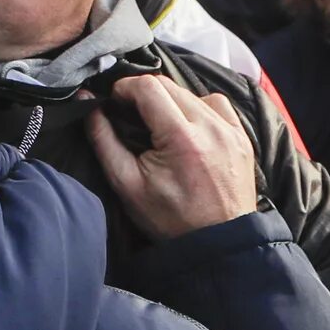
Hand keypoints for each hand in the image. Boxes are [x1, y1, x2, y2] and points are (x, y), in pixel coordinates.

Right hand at [87, 74, 257, 241]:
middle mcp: (211, 127)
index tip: (115, 103)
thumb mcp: (126, 184)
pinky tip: (190, 128)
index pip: (148, 86)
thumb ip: (103, 139)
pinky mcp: (242, 138)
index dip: (124, 88)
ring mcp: (231, 131)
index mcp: (182, 138)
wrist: (219, 244)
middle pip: (169, 85)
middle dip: (144, 94)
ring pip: (192, 92)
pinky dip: (199, 108)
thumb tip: (88, 103)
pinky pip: (218, 105)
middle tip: (132, 116)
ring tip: (161, 126)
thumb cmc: (171, 219)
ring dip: (171, 101)